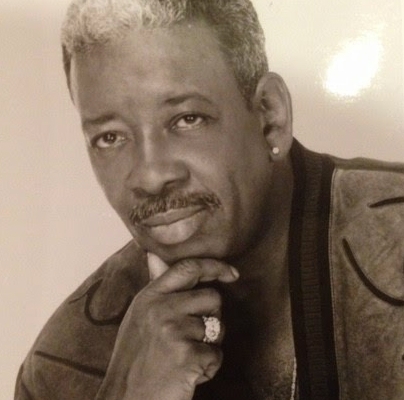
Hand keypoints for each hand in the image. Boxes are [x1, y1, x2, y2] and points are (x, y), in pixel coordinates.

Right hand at [95, 253, 238, 399]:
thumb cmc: (135, 359)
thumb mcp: (138, 316)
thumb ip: (155, 287)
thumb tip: (155, 256)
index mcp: (149, 297)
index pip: (187, 268)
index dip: (214, 266)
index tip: (232, 273)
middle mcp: (161, 309)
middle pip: (212, 298)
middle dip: (212, 317)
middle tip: (192, 338)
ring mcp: (173, 332)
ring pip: (217, 328)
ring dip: (208, 346)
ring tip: (183, 358)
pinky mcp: (187, 357)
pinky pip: (216, 355)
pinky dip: (208, 367)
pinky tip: (186, 373)